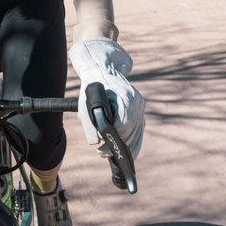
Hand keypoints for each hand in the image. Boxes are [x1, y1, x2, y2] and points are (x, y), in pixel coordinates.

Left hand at [69, 38, 144, 158]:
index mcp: (124, 97)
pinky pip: (139, 128)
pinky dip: (132, 140)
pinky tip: (125, 150)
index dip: (113, 139)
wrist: (102, 70)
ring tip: (112, 154)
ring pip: (138, 133)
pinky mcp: (140, 109)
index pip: (124, 125)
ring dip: (127, 147)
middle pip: (132, 132)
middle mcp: (136, 101)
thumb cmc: (92, 88)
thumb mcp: (84, 104)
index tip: (103, 149)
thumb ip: (88, 123)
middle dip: (119, 146)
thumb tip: (96, 142)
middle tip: (103, 154)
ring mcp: (140, 105)